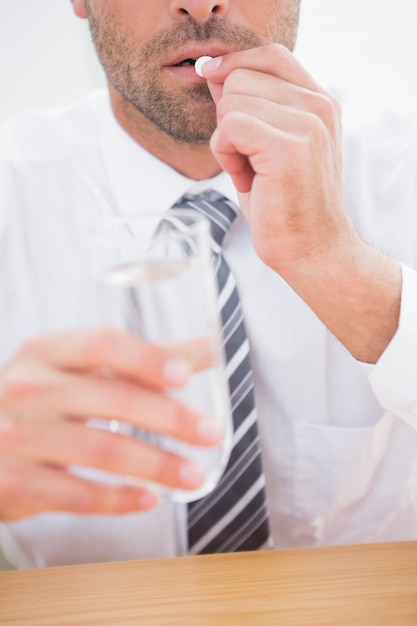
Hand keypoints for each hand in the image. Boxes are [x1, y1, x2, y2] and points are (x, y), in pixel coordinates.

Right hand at [0, 328, 221, 520]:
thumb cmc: (43, 398)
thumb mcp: (77, 368)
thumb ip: (142, 359)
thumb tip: (211, 347)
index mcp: (47, 351)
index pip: (102, 344)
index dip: (146, 358)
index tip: (185, 376)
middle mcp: (29, 388)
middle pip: (112, 398)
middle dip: (169, 417)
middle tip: (211, 432)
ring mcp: (18, 435)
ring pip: (101, 448)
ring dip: (156, 464)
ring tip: (193, 475)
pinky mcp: (14, 480)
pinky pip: (76, 494)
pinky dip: (118, 498)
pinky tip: (150, 499)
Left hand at [202, 44, 400, 362]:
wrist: (312, 252)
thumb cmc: (286, 208)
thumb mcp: (268, 149)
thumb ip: (250, 109)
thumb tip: (217, 77)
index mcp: (320, 104)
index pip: (270, 56)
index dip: (234, 66)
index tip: (213, 83)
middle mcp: (319, 108)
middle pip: (241, 78)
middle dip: (230, 121)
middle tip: (250, 162)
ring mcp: (308, 126)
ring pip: (232, 101)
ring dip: (228, 143)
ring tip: (253, 175)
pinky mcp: (288, 148)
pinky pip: (229, 127)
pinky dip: (225, 155)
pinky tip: (247, 181)